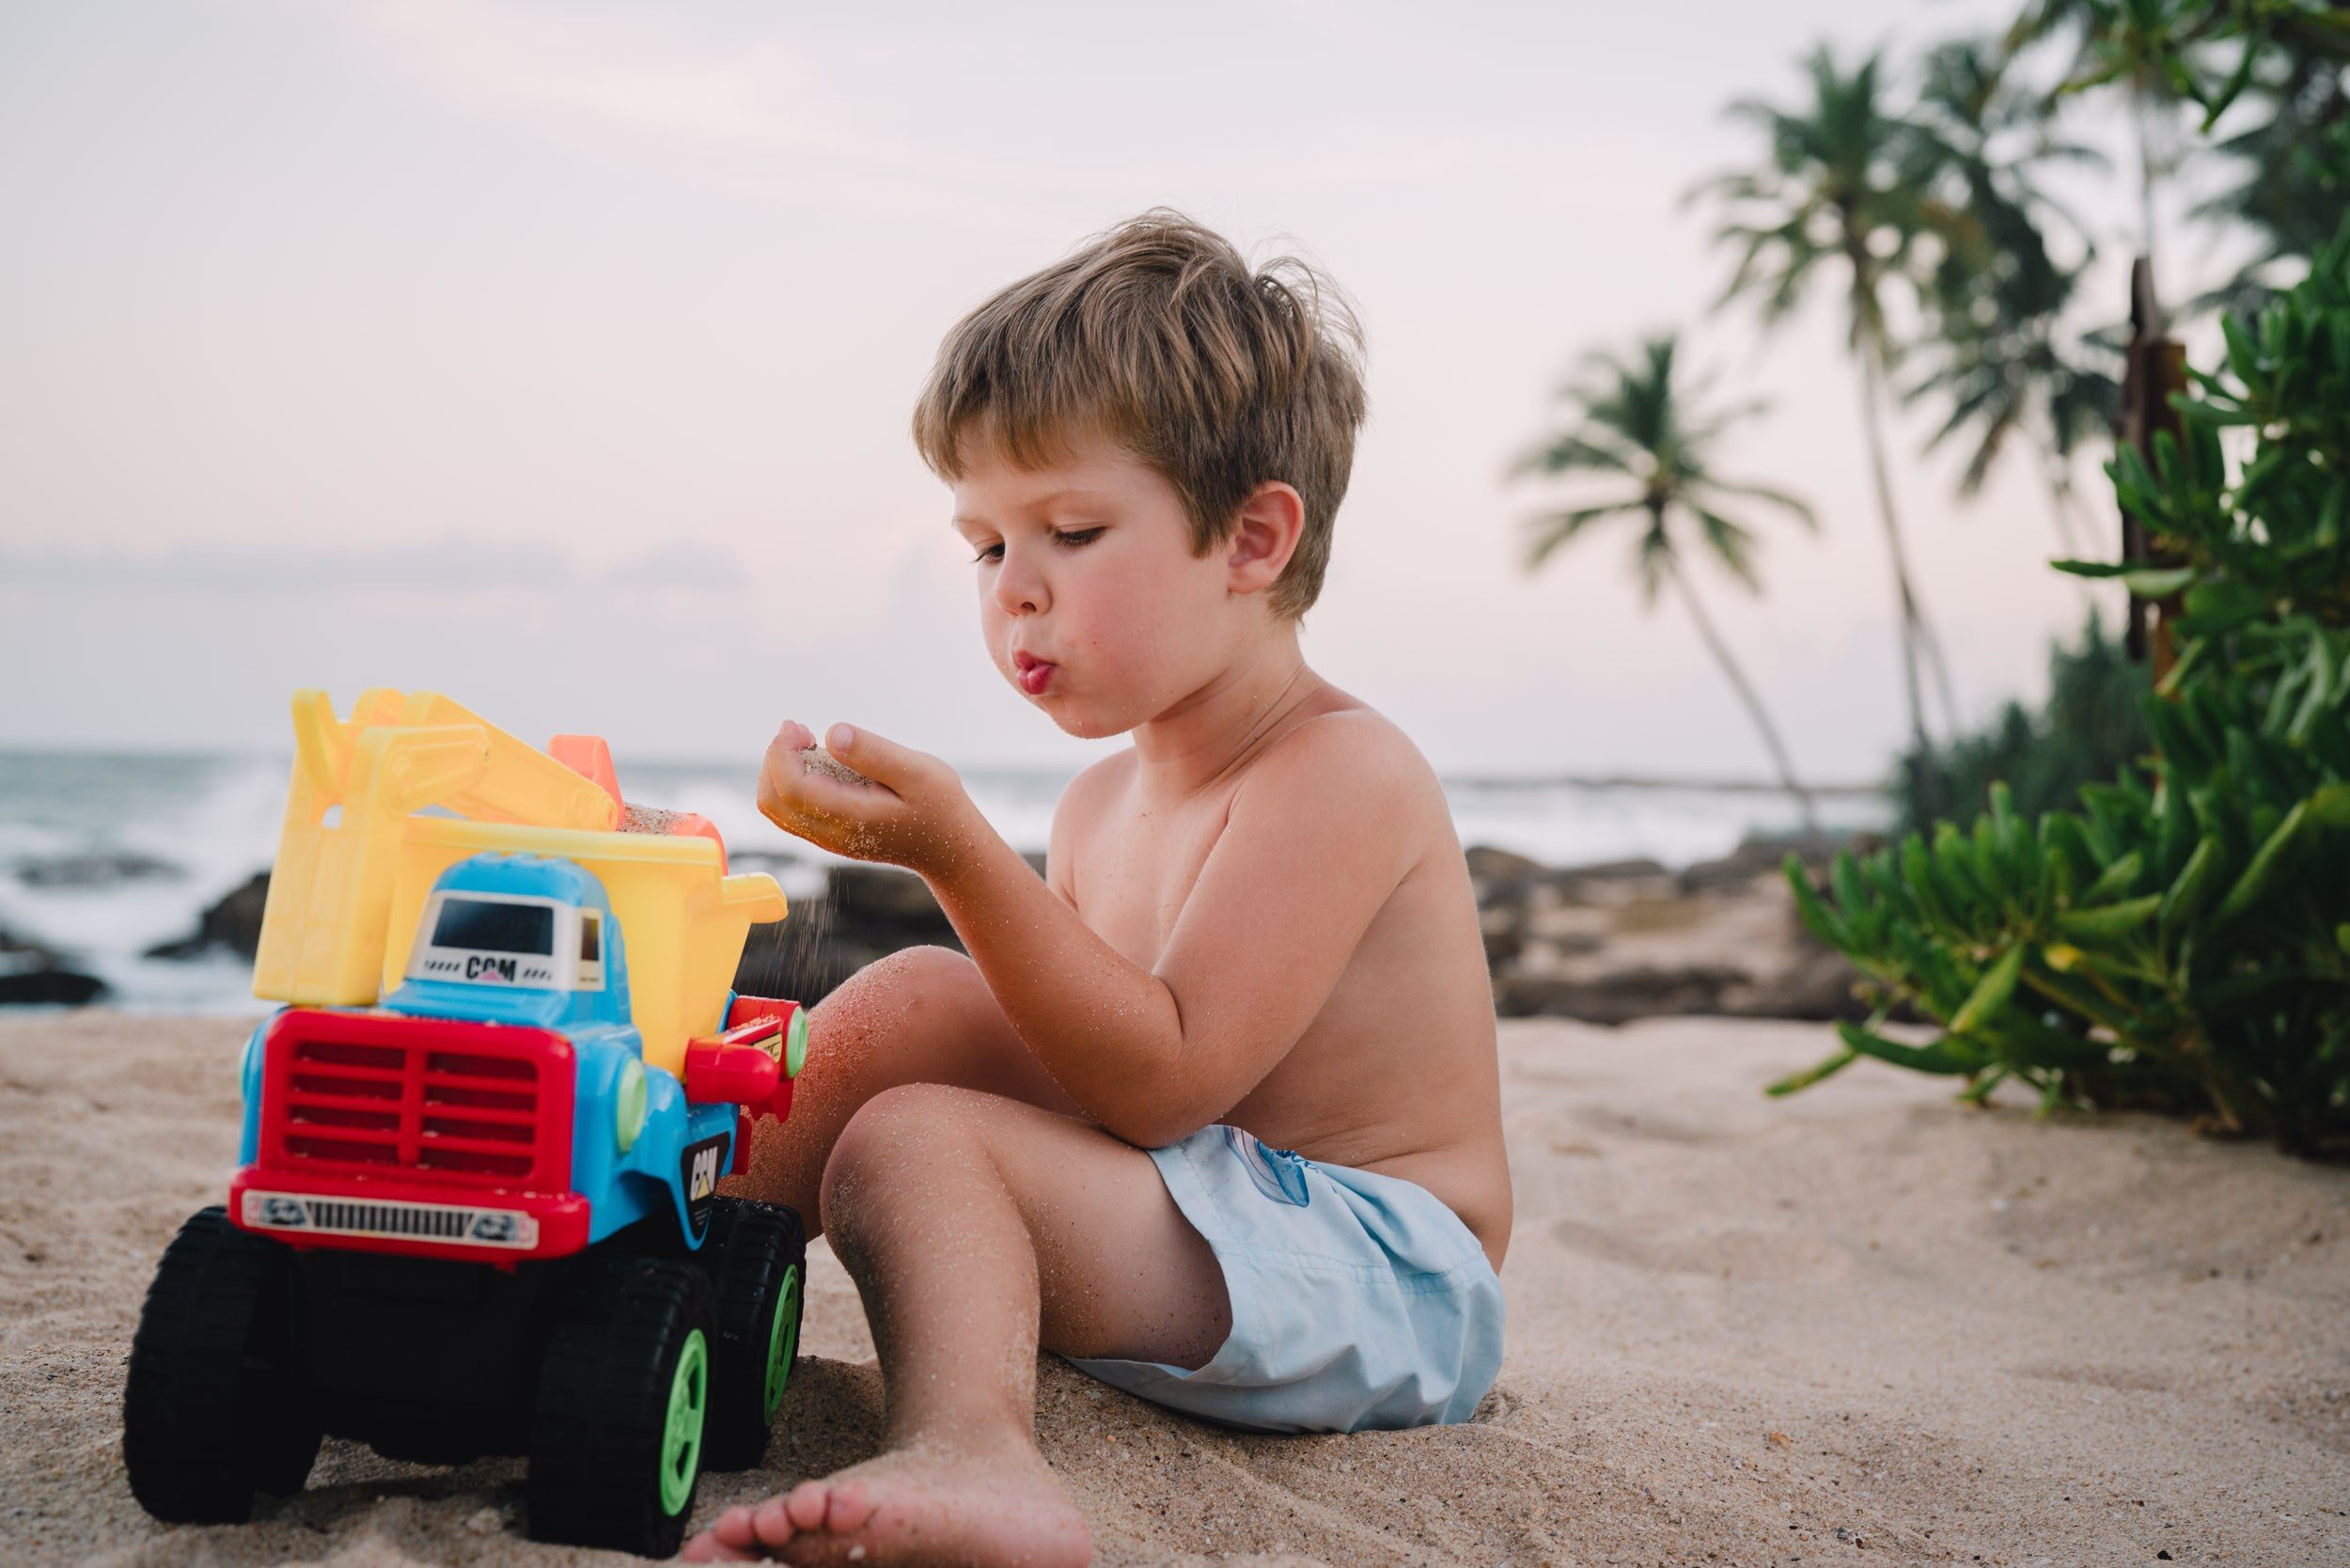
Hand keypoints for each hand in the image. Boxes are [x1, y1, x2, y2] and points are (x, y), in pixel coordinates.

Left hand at [754, 721, 982, 878]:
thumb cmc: (938, 805)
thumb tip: (833, 734)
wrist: (948, 847)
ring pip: (775, 808)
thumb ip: (875, 754)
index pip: (791, 788)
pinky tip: (817, 761)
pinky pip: (789, 810)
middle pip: (771, 801)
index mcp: (851, 817)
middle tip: (802, 731)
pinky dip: (789, 781)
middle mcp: (831, 834)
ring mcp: (827, 838)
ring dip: (779, 769)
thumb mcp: (918, 771)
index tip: (798, 727)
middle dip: (774, 759)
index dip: (782, 752)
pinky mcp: (828, 834)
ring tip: (809, 742)